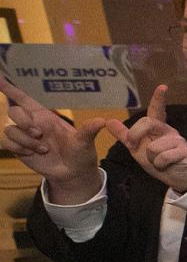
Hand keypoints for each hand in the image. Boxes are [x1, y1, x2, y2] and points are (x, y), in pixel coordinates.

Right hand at [2, 75, 107, 200]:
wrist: (74, 172)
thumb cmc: (80, 152)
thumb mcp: (85, 141)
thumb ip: (88, 130)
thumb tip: (102, 121)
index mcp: (46, 116)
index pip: (24, 99)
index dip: (11, 88)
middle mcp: (32, 123)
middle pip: (14, 111)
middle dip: (24, 122)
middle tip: (40, 134)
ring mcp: (24, 136)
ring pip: (10, 129)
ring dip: (24, 139)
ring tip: (43, 149)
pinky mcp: (19, 148)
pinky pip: (7, 142)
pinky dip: (17, 147)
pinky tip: (31, 153)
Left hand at [100, 86, 186, 192]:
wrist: (177, 177)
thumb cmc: (159, 161)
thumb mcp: (137, 149)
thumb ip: (125, 136)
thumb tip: (109, 121)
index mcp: (157, 127)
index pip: (157, 110)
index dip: (158, 98)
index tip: (163, 87)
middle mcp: (168, 130)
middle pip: (147, 123)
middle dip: (136, 135)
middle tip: (135, 147)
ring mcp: (178, 140)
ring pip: (153, 146)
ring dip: (152, 159)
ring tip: (160, 161)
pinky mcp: (185, 151)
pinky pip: (163, 157)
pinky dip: (161, 165)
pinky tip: (167, 165)